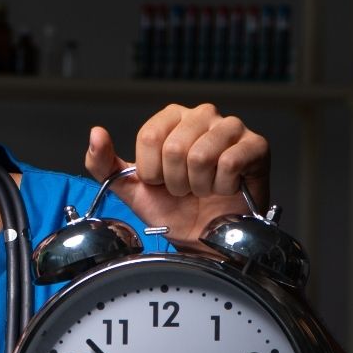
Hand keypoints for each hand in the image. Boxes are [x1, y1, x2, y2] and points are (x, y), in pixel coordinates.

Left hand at [83, 104, 268, 250]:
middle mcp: (203, 114)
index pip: (150, 137)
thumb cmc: (173, 209)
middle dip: (176, 182)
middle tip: (186, 190)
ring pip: (201, 156)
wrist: (206, 238)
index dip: (153, 171)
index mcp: (173, 117)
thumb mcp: (131, 188)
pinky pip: (230, 163)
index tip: (162, 182)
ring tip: (205, 189)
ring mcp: (232, 127)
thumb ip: (104, 163)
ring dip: (199, 185)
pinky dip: (223, 186)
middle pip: (174, 147)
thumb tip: (96, 133)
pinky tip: (226, 188)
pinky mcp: (256, 145)